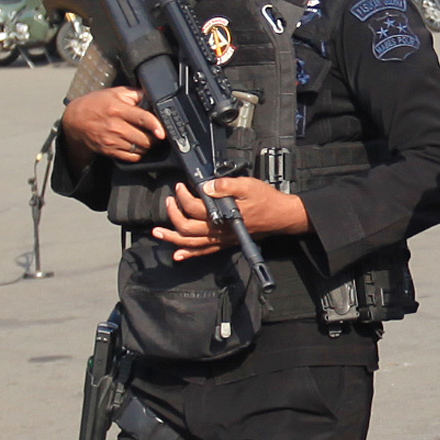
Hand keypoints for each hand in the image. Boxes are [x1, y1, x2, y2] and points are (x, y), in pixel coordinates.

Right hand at [61, 85, 163, 161]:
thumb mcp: (114, 93)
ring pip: (139, 149)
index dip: (156, 125)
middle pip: (144, 138)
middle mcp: (115, 127)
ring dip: (148, 146)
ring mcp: (112, 141)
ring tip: (149, 139)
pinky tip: (138, 146)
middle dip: (155, 138)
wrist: (75, 121)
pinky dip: (139, 154)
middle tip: (158, 134)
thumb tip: (151, 96)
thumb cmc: (95, 104)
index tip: (163, 132)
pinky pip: (131, 157)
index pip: (142, 118)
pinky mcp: (110, 151)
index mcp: (118, 109)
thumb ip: (134, 94)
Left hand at [160, 176, 306, 257]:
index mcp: (222, 215)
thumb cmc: (266, 200)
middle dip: (173, 215)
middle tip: (169, 202)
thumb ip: (226, 185)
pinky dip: (190, 254)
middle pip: (187, 229)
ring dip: (173, 238)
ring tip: (158, 233)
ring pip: (192, 243)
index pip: (195, 208)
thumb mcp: (248, 185)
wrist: (281, 216)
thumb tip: (206, 186)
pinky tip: (179, 254)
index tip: (181, 186)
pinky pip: (204, 252)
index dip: (184, 196)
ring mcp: (221, 239)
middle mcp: (219, 231)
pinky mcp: (225, 243)